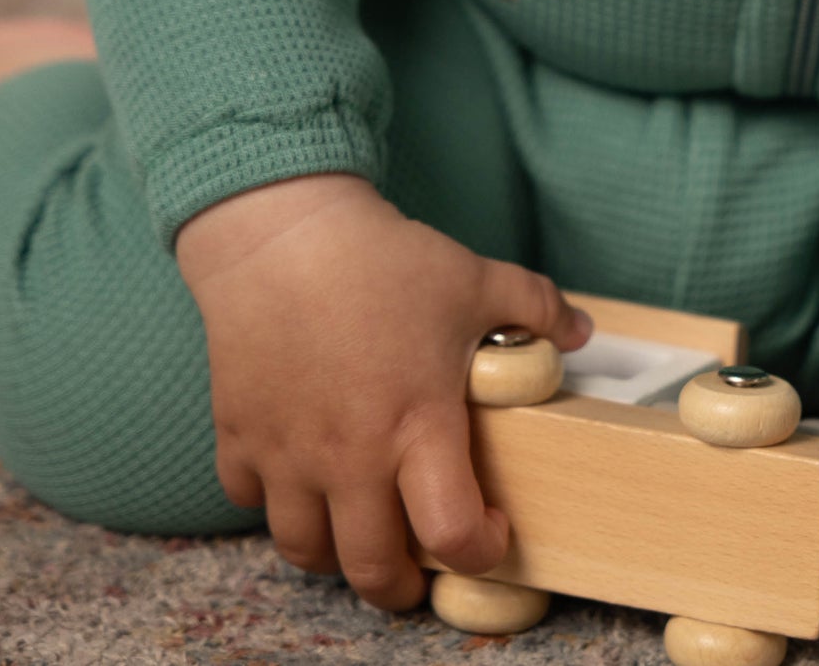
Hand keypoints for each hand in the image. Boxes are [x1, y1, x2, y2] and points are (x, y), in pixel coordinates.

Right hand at [176, 171, 591, 609]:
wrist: (282, 231)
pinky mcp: (239, 435)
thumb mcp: (474, 278)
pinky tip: (299, 473)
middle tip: (416, 569)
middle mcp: (351, 456)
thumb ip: (536, 308)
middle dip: (400, 586)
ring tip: (357, 531)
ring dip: (335, 554)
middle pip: (373, 570)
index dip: (481, 551)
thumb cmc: (383, 258)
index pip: (453, 534)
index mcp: (417, 426)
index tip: (491, 532)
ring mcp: (288, 453)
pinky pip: (249, 500)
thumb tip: (579, 331)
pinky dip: (274, 500)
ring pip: (305, 551)